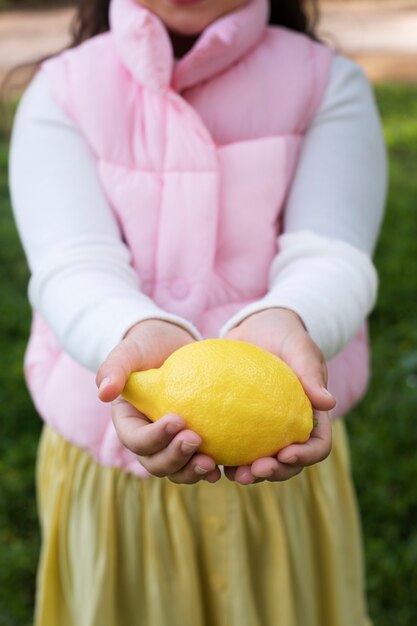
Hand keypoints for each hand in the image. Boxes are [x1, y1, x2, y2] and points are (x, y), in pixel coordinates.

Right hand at [96, 319, 220, 483]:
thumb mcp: (130, 351)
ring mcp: (171, 444)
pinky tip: (222, 468)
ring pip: (176, 470)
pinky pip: (199, 464)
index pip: (135, 439)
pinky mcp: (194, 442)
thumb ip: (115, 367)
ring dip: (191, 471)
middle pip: (155, 462)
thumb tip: (103, 393)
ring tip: (210, 463)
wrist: (174, 344)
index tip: (178, 419)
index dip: (154, 437)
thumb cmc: (148, 346)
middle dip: (174, 458)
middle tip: (196, 439)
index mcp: (129, 422)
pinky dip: (208, 470)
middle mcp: (148, 439)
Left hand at [223, 308, 335, 484]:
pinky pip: (231, 446)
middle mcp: (287, 429)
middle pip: (288, 463)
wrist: (255, 328)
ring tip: (233, 475)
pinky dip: (223, 457)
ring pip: (260, 462)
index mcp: (310, 416)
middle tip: (254, 471)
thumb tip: (329, 403)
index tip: (286, 454)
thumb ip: (310, 372)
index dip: (305, 456)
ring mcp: (262, 430)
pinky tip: (208, 460)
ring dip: (249, 474)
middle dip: (274, 473)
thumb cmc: (284, 335)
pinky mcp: (236, 425)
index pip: (317, 445)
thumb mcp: (299, 348)